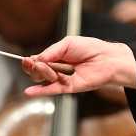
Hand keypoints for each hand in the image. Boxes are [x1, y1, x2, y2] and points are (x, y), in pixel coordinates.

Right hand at [21, 36, 135, 95]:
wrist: (107, 58)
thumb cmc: (90, 48)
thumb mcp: (67, 43)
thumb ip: (51, 52)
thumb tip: (36, 59)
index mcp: (55, 57)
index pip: (37, 61)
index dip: (30, 61)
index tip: (27, 60)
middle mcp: (57, 69)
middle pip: (36, 72)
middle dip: (34, 68)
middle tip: (39, 64)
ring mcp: (62, 78)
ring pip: (43, 79)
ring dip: (43, 73)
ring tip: (51, 69)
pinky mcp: (68, 87)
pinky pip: (51, 90)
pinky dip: (39, 92)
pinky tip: (29, 92)